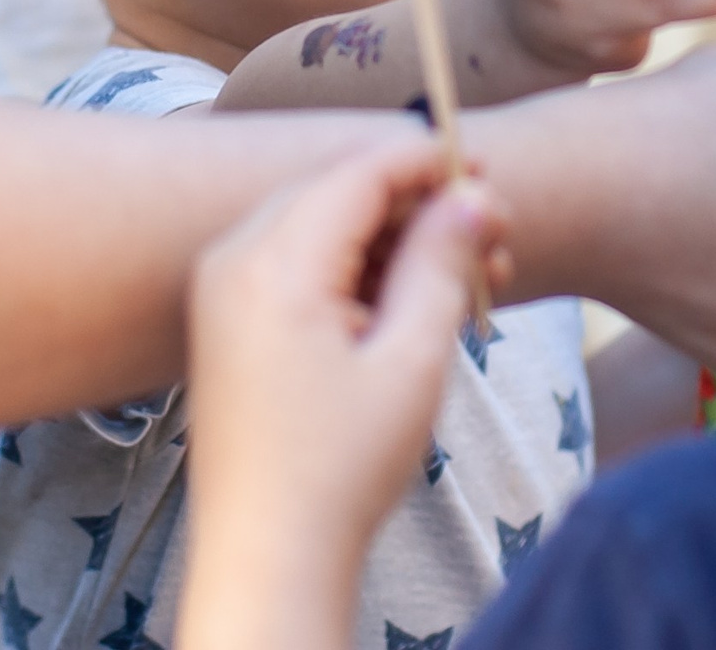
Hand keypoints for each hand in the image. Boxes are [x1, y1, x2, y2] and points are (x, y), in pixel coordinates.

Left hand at [180, 142, 507, 649]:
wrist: (268, 555)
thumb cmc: (341, 466)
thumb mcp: (412, 359)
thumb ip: (442, 262)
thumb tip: (473, 196)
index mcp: (271, 265)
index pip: (357, 174)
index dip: (427, 162)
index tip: (489, 170)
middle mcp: (232, 261)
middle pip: (336, 191)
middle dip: (416, 203)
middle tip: (494, 236)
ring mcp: (221, 290)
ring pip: (319, 225)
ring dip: (392, 239)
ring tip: (472, 279)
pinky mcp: (227, 320)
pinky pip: (297, 262)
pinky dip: (356, 270)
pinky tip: (415, 303)